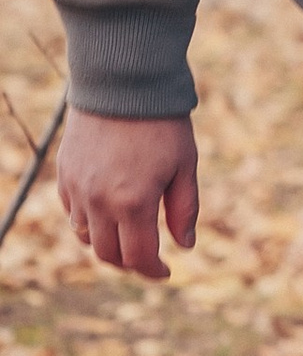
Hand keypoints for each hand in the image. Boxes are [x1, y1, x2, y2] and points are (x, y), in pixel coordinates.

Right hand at [57, 110, 197, 283]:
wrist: (122, 83)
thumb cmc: (161, 123)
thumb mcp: (184, 165)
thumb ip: (184, 209)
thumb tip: (186, 246)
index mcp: (133, 203)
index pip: (138, 257)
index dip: (153, 271)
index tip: (166, 272)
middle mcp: (99, 202)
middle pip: (108, 254)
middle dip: (130, 262)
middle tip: (148, 258)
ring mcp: (77, 190)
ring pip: (86, 237)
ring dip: (107, 243)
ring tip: (128, 235)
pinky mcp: (64, 175)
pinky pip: (73, 213)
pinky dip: (88, 222)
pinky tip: (107, 212)